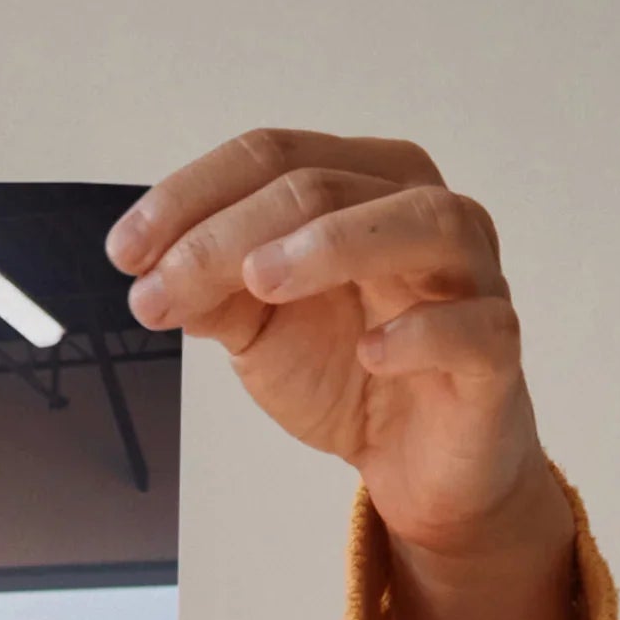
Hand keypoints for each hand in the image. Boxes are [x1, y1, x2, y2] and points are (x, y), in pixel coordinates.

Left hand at [112, 130, 596, 619]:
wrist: (415, 463)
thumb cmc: (347, 370)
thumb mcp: (259, 328)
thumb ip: (211, 291)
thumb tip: (150, 270)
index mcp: (363, 186)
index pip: (275, 157)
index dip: (192, 196)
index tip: (124, 251)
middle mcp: (423, 212)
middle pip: (327, 185)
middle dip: (230, 233)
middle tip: (163, 284)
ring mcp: (470, 277)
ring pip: (421, 223)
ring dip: (334, 244)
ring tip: (261, 281)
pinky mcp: (494, 352)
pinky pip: (473, 326)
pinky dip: (422, 331)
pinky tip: (371, 351)